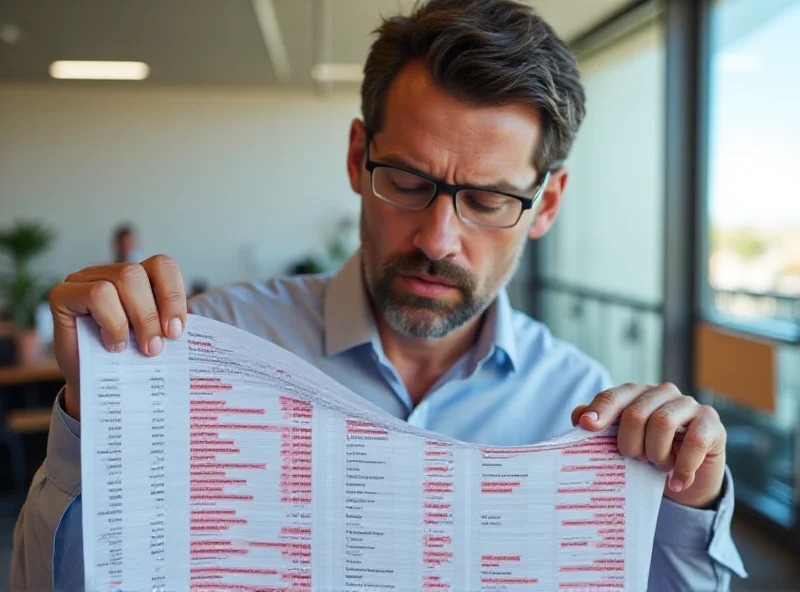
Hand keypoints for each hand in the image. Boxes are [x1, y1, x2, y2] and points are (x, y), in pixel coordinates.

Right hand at [49, 255, 186, 420]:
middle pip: (138, 272)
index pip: (162, 265)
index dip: (173, 295)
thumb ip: (172, 326)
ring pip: (122, 279)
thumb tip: (204, 333)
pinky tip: (113, 344)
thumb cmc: (131, 360)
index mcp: (138, 279)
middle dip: (153, 313)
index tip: (177, 332)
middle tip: (156, 348)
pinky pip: (96, 294)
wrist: (98, 389)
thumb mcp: (158, 338)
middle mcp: (110, 273)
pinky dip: (112, 322)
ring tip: (137, 349)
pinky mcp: (63, 294)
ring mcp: (84, 280)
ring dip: (137, 318)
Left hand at [571, 383, 726, 508]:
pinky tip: (676, 482)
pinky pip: (695, 441)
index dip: (600, 411)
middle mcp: (662, 393)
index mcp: (636, 394)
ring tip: (657, 467)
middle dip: (630, 443)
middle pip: (635, 413)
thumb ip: (600, 427)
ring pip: (663, 422)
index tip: (587, 426)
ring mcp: (688, 405)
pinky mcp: (711, 423)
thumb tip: (579, 417)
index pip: (614, 396)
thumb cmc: (648, 453)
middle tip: (634, 459)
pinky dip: (682, 466)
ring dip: (656, 453)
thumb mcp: (622, 442)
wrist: (686, 476)